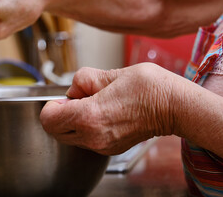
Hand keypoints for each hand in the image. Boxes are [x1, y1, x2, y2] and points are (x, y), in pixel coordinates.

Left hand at [40, 63, 179, 154]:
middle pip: (55, 131)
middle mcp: (93, 136)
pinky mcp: (110, 149)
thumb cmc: (148, 88)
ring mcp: (102, 146)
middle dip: (60, 114)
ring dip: (73, 122)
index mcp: (89, 116)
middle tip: (77, 100)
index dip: (50, 106)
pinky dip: (86, 128)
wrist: (174, 107)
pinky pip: (86, 141)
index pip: (48, 119)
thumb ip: (82, 80)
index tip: (62, 98)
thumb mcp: (110, 73)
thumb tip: (72, 90)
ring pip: (70, 137)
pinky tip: (103, 115)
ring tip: (94, 106)